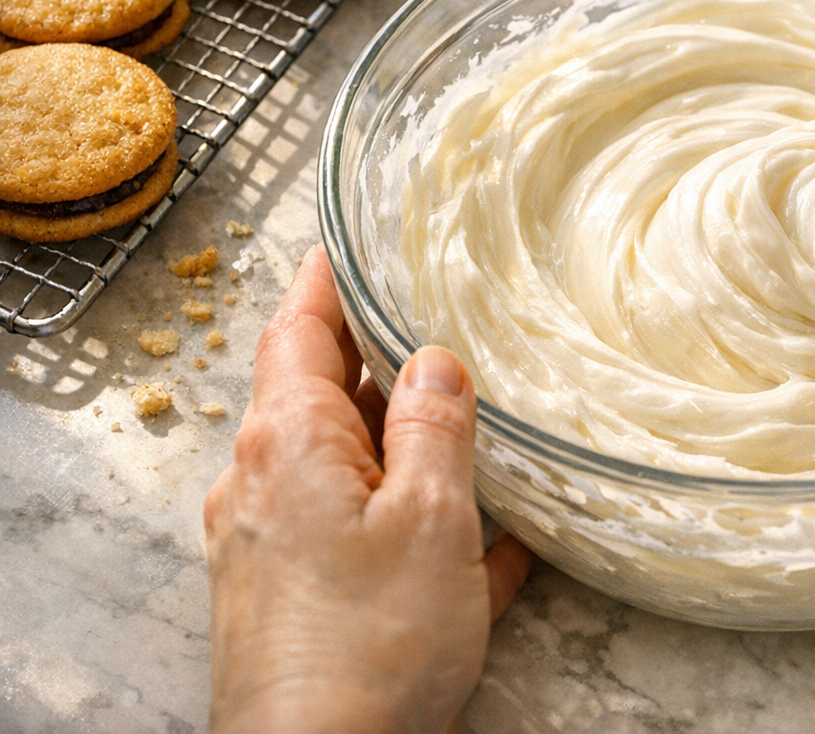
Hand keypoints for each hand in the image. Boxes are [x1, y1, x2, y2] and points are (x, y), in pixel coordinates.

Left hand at [204, 248, 532, 733]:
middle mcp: (261, 482)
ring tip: (474, 434)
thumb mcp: (429, 517)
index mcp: (288, 441)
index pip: (297, 326)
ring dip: (403, 446)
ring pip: (343, 467)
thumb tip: (434, 359)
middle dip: (378, 362)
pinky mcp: (289, 597)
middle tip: (439, 329)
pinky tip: (487, 547)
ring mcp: (269, 543)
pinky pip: (352, 534)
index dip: (327, 277)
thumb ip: (434, 426)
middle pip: (317, 393)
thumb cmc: (371, 642)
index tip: (351, 238)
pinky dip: (407, 522)